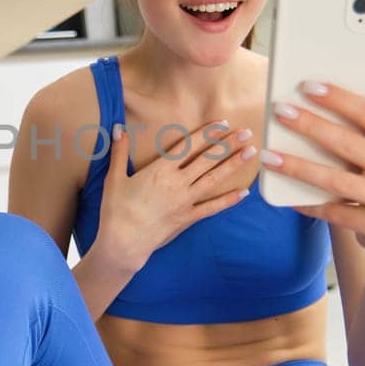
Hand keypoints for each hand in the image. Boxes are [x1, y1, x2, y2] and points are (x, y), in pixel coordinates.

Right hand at [95, 120, 257, 269]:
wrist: (123, 242)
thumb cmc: (116, 210)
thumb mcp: (114, 178)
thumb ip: (119, 151)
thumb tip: (118, 128)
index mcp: (160, 170)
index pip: (188, 145)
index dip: (206, 133)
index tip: (222, 123)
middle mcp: (177, 182)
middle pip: (207, 159)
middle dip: (228, 144)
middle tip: (246, 133)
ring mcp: (185, 201)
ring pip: (214, 179)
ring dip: (233, 164)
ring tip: (250, 153)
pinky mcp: (188, 218)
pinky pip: (212, 207)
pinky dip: (228, 200)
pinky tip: (243, 192)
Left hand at [264, 74, 364, 254]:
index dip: (340, 99)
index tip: (307, 85)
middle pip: (349, 144)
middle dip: (311, 126)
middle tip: (280, 111)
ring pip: (337, 181)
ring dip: (298, 167)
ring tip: (269, 155)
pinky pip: (334, 212)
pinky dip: (308, 203)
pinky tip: (285, 195)